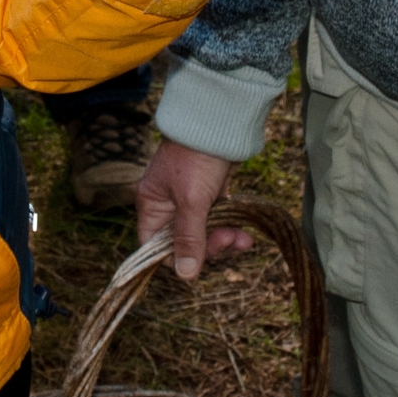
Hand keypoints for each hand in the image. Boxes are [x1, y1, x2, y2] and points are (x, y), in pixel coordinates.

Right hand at [136, 139, 254, 280]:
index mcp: (152, 206)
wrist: (220, 121)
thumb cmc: (197, 156)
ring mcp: (190, 200)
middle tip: (230, 241)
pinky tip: (245, 232)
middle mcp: (167, 205)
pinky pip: (217, 221)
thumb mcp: (192, 200)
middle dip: (209, 248)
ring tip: (245, 240)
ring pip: (204, 234)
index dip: (176, 259)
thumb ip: (189, 238)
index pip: (155, 246)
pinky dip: (230, 227)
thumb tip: (184, 274)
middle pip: (184, 243)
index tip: (200, 262)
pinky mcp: (210, 194)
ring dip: (224, 239)